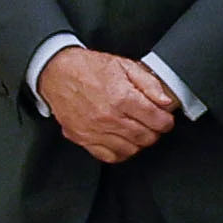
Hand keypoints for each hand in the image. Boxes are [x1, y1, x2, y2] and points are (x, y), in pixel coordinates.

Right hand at [41, 48, 180, 164]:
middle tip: (151, 122)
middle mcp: (109, 117)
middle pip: (147, 137)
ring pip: (131, 149)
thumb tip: (166, 102)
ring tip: (136, 130)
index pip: (158, 121)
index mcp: (122, 98)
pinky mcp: (83, 138)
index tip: (164, 118)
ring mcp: (95, 131)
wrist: (56, 72)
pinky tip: (121, 140)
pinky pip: (109, 156)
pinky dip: (120, 151)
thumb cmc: (88, 68)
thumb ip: (149, 84)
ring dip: (138, 142)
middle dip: (154, 131)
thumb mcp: (124, 66)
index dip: (166, 120)